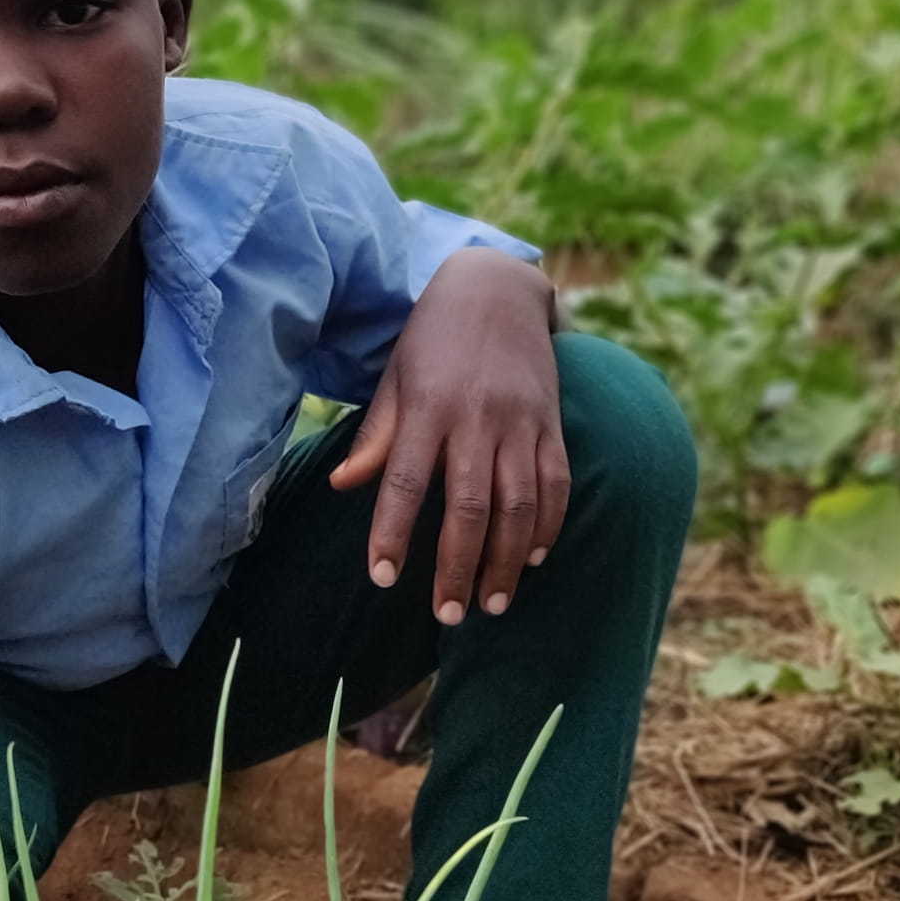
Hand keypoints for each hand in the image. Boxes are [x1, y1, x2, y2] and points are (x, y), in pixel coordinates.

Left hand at [328, 249, 568, 623]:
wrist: (497, 286)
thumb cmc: (432, 339)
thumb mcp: (395, 378)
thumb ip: (377, 435)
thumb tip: (344, 484)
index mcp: (426, 406)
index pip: (404, 481)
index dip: (393, 533)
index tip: (384, 578)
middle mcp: (475, 416)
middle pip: (468, 506)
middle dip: (458, 566)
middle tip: (448, 614)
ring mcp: (519, 421)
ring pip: (517, 503)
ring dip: (505, 560)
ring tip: (492, 603)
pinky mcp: (551, 423)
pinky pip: (555, 484)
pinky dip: (546, 526)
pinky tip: (531, 559)